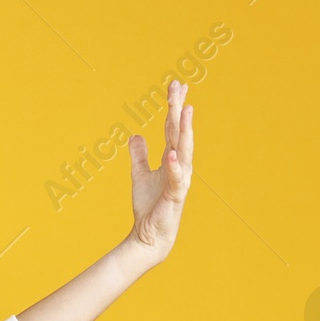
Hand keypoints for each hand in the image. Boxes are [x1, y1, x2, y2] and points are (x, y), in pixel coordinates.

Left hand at [124, 79, 193, 266]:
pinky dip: (175, 167)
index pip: (173, 128)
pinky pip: (177, 179)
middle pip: (180, 133)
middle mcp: (180, 166)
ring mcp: (180, 180)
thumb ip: (139, 155)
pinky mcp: (175, 196)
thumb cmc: (148, 206)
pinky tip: (172, 155)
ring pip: (184, 151)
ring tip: (184, 111)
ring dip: (184, 131)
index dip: (173, 107)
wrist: (148, 235)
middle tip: (179, 86)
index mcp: (172, 159)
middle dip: (179, 110)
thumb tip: (135, 135)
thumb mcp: (139, 175)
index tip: (175, 85)